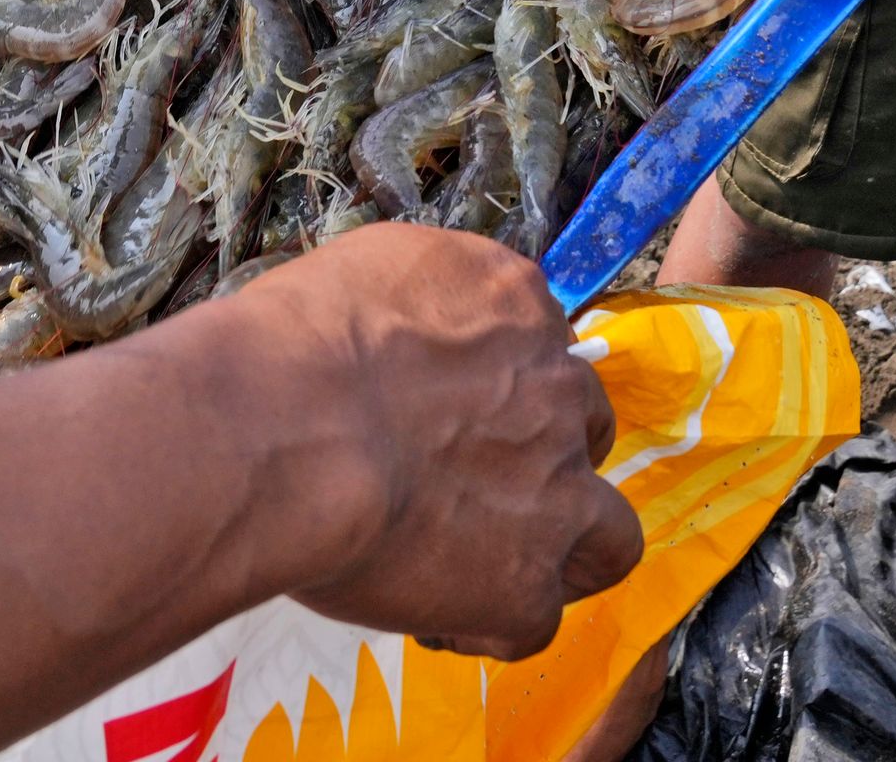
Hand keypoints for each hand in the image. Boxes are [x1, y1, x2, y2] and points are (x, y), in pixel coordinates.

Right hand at [211, 223, 641, 659]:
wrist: (286, 432)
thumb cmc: (290, 349)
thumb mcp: (361, 272)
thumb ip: (412, 307)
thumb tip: (401, 343)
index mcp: (512, 303)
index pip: (539, 344)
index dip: (500, 387)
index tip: (455, 411)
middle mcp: (555, 392)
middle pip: (586, 429)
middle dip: (544, 460)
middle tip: (474, 484)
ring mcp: (556, 494)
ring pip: (608, 537)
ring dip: (562, 552)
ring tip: (494, 569)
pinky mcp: (526, 585)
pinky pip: (531, 622)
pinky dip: (487, 624)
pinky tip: (435, 618)